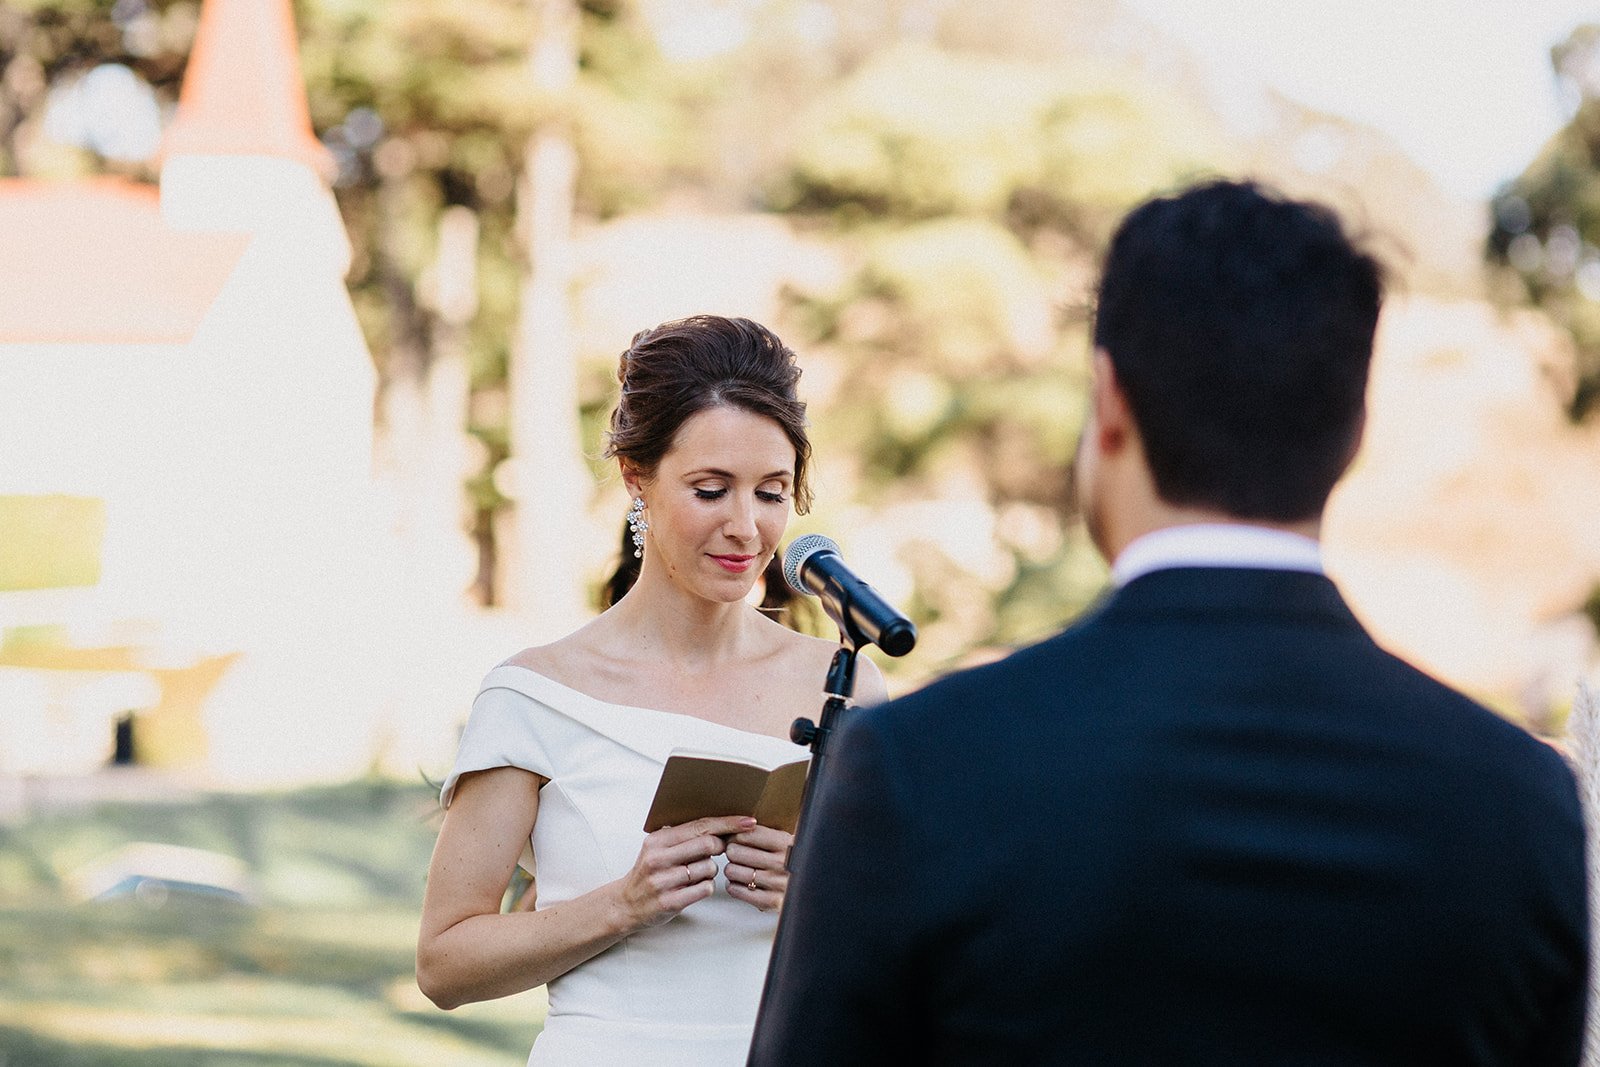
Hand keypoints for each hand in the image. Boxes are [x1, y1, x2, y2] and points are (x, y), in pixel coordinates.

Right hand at [616, 815, 754, 927]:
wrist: (625, 904)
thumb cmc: (649, 873)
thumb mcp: (658, 848)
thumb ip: (683, 836)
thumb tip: (720, 824)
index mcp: (657, 840)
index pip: (699, 825)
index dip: (727, 823)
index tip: (747, 821)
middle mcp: (658, 858)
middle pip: (707, 844)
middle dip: (720, 847)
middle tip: (716, 852)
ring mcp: (663, 881)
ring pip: (709, 868)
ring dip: (710, 871)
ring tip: (695, 874)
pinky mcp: (670, 902)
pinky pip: (705, 888)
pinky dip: (706, 886)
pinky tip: (694, 887)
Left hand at [724, 824, 793, 911]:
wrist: (812, 888)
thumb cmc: (794, 862)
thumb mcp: (788, 841)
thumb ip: (768, 832)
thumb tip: (743, 822)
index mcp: (785, 842)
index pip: (747, 833)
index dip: (736, 835)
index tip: (735, 838)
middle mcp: (782, 862)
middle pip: (735, 851)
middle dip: (732, 852)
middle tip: (735, 854)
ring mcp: (776, 883)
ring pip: (733, 871)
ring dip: (731, 869)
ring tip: (737, 868)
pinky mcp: (771, 902)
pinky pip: (737, 890)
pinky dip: (733, 886)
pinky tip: (738, 883)